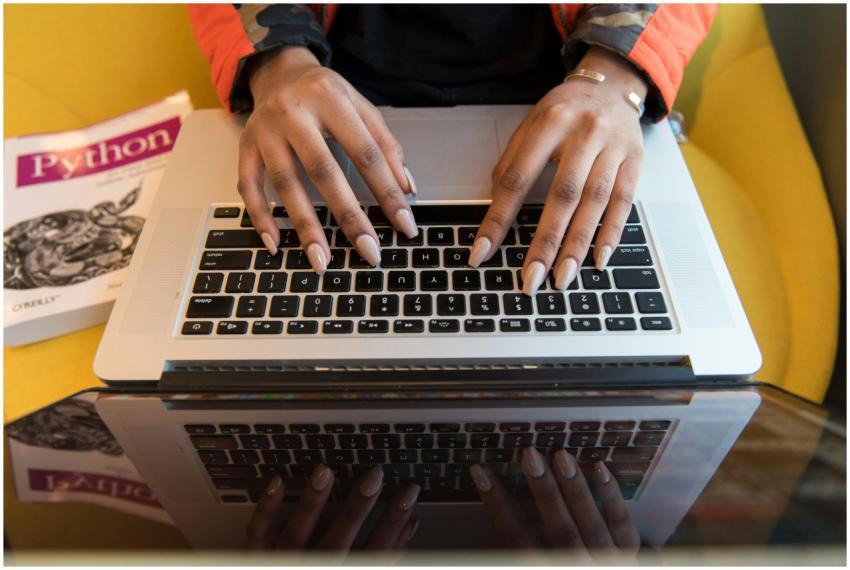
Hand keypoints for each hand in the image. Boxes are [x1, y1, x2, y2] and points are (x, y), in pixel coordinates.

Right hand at [240, 46, 418, 271]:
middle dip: (348, 216)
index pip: (366, 153)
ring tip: (322, 260)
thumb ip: (386, 145)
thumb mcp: (361, 107)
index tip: (404, 224)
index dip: (387, 191)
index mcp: (331, 99)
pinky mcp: (246, 146)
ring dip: (304, 226)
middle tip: (368, 251)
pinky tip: (276, 243)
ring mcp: (265, 131)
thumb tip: (407, 189)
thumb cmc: (326, 94)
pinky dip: (260, 216)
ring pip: (285, 183)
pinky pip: (248, 185)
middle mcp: (294, 113)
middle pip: (323, 171)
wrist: (279, 71)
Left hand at [246, 465, 419, 556]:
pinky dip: (266, 509)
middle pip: (338, 540)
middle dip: (357, 508)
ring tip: (325, 472)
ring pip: (296, 535)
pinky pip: (258, 535)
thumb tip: (409, 529)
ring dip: (311, 503)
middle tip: (374, 476)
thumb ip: (383, 559)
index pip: (375, 553)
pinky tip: (278, 482)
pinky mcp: (256, 560)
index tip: (409, 493)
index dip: (394, 523)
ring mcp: (284, 566)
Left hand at [469, 47, 646, 295]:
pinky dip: (611, 233)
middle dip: (544, 242)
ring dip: (577, 245)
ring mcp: (613, 148)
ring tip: (562, 278)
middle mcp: (584, 133)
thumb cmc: (565, 110)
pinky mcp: (635, 161)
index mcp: (549, 123)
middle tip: (530, 279)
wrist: (612, 84)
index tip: (482, 253)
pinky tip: (599, 259)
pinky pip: (624, 202)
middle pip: (562, 196)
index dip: (498, 219)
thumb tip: (495, 212)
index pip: (517, 179)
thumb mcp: (530, 125)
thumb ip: (512, 163)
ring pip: (594, 203)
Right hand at [469, 448, 639, 557]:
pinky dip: (612, 496)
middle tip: (529, 455)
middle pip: (557, 530)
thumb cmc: (555, 567)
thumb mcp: (533, 562)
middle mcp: (571, 568)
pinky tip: (599, 467)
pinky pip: (622, 525)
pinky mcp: (628, 557)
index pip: (514, 537)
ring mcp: (604, 564)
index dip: (496, 503)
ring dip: (576, 489)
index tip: (480, 471)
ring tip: (561, 455)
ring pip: (590, 526)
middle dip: (543, 491)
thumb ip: (514, 547)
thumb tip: (482, 514)